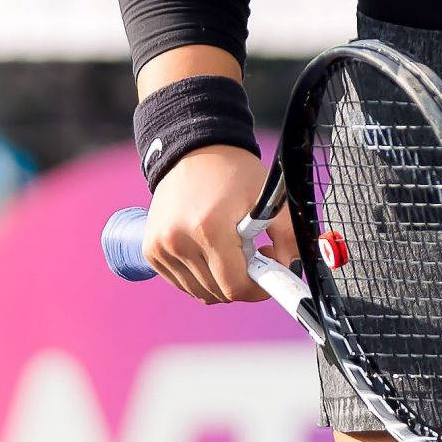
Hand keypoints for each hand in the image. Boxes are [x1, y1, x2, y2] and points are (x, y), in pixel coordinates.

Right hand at [141, 145, 297, 304]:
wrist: (195, 150)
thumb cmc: (234, 172)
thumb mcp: (269, 198)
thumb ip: (287, 235)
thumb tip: (290, 268)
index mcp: (209, 228)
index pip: (234, 285)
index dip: (257, 288)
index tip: (268, 277)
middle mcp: (178, 241)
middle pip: (217, 292)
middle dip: (241, 280)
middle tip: (253, 254)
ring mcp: (160, 248)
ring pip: (199, 291)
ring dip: (220, 280)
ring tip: (232, 249)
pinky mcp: (151, 251)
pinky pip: (182, 283)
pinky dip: (201, 276)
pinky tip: (211, 251)